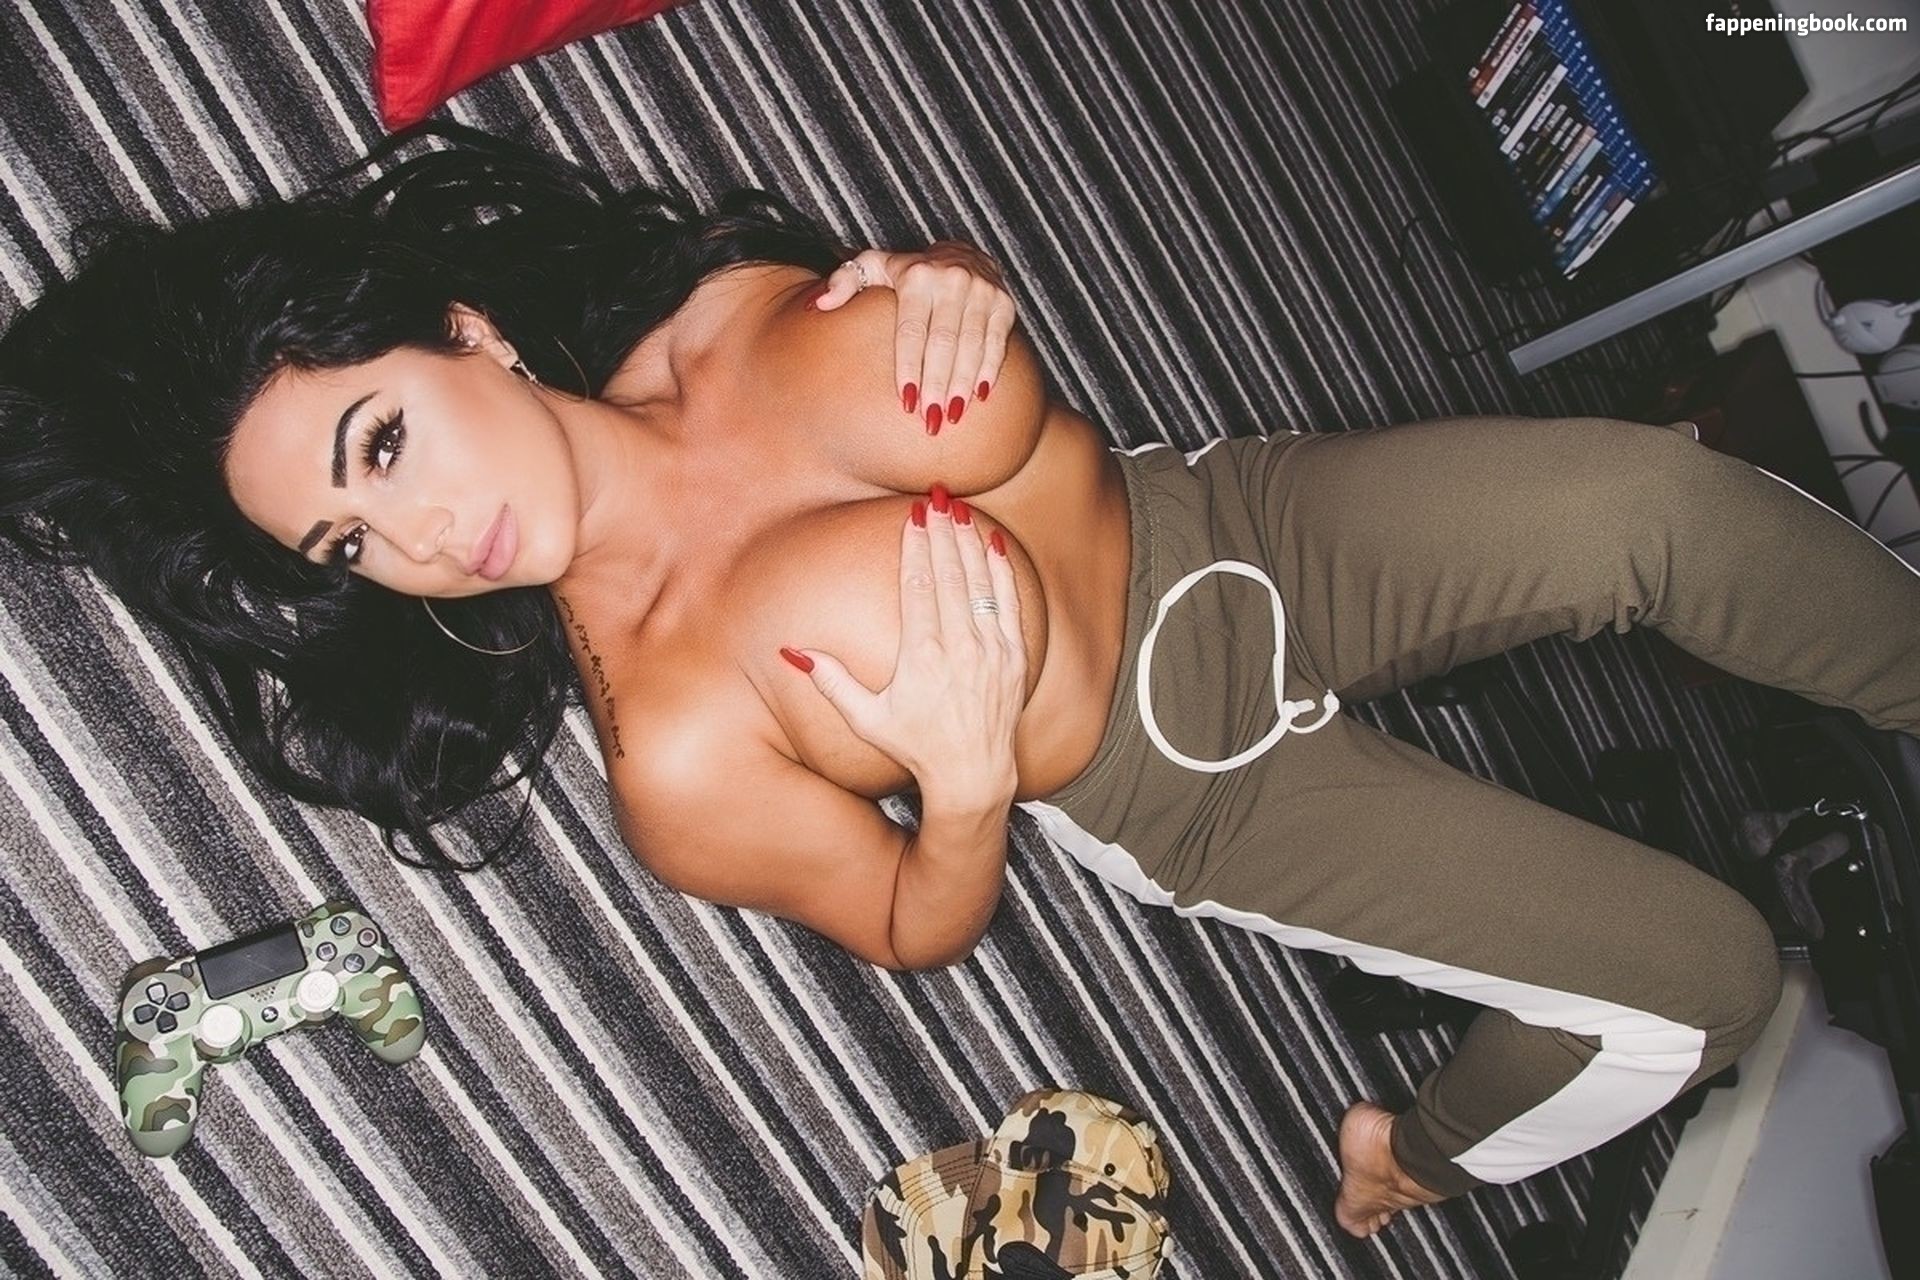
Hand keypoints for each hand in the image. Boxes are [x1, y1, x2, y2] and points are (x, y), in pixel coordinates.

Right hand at [782, 489, 1025, 805]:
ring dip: (968, 542)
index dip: (916, 546)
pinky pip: (1008, 602)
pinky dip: (1001, 570)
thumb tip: (793, 652)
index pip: (918, 585)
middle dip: (942, 532)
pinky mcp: (1015, 657)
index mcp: (922, 656)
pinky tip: (992, 544)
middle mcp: (959, 647)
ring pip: (979, 581)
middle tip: (937, 497)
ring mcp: (991, 650)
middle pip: (948, 574)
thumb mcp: (866, 718)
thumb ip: (831, 681)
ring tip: (960, 509)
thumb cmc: (915, 746)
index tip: (914, 516)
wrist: (973, 774)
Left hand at [811, 243, 1016, 433]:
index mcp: (917, 276)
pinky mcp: (1005, 305)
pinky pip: (997, 343)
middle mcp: (952, 281)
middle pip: (943, 343)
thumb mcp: (873, 267)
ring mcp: (982, 292)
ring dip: (963, 384)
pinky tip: (980, 396)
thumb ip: (844, 283)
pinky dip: (989, 370)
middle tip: (930, 420)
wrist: (963, 254)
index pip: (912, 331)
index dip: (908, 367)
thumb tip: (817, 305)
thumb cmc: (908, 273)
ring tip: (953, 416)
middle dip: (937, 384)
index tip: (904, 402)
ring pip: (972, 346)